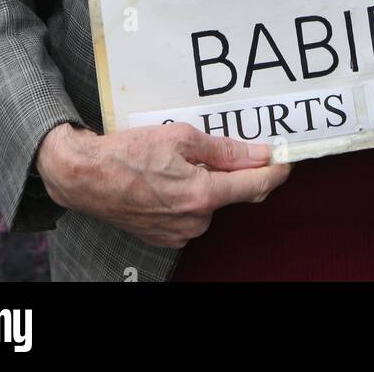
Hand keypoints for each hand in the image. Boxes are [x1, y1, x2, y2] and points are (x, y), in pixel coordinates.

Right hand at [37, 121, 290, 247]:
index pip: (254, 186)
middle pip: (232, 193)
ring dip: (207, 181)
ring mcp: (180, 232)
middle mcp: (194, 220)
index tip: (286, 160)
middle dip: (234, 171)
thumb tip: (259, 153)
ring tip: (179, 159)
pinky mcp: (166, 236)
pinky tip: (169, 176)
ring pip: (210, 202)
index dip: (275, 172)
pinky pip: (191, 212)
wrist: (87, 178)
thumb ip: (224, 149)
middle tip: (225, 147)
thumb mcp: (181, 137)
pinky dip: (190, 193)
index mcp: (201, 195)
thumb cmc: (129, 154)